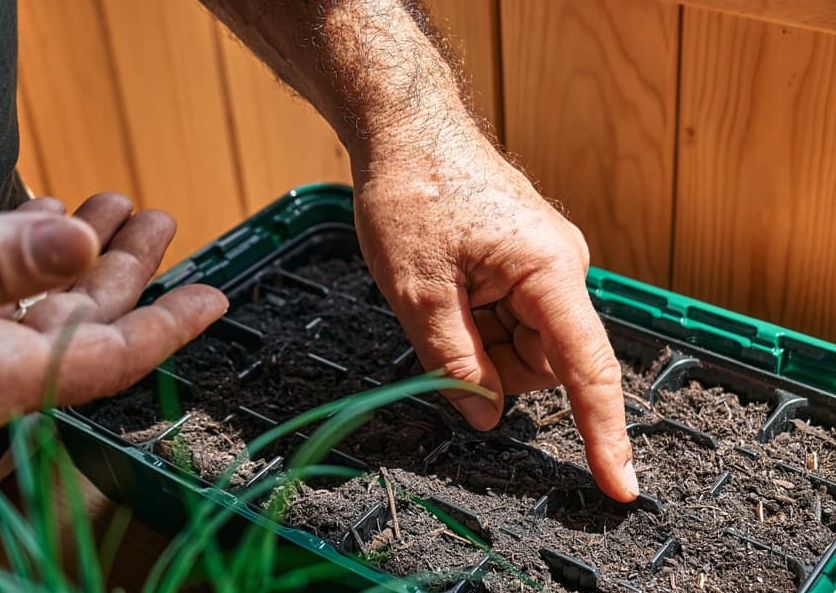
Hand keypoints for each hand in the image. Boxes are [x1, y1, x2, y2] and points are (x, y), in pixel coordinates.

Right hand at [0, 193, 227, 418]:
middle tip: (158, 223)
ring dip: (79, 250)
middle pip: (84, 322)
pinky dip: (27, 256)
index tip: (213, 300)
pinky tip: (44, 223)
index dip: (171, 326)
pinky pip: (2, 294)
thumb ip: (4, 264)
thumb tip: (79, 241)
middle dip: (129, 266)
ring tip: (109, 209)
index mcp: (4, 376)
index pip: (112, 358)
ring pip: (42, 302)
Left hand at [353, 133, 637, 501]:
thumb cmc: (413, 193)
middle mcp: (561, 268)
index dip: (604, 433)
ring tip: (440, 297)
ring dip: (480, 345)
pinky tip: (450, 291)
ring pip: (524, 346)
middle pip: (545, 362)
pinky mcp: (526, 262)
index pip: (587, 368)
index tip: (619, 485)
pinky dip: (479, 325)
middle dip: (492, 369)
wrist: (406, 130)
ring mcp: (544, 264)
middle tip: (438, 330)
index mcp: (547, 271)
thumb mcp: (418, 292)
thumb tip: (486, 417)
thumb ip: (454, 362)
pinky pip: (513, 319)